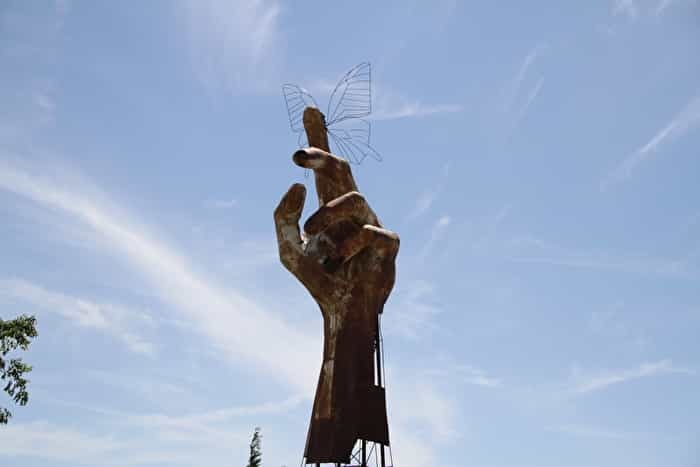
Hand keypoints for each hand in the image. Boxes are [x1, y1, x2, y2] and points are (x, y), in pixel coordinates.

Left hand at [273, 147, 398, 312]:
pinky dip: (349, 244)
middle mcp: (352, 209)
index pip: (325, 168)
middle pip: (343, 169)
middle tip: (299, 155)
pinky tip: (338, 261)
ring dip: (327, 215)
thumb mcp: (288, 249)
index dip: (320, 138)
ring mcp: (372, 222)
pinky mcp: (388, 244)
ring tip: (313, 237)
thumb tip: (297, 185)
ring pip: (354, 198)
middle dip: (323, 157)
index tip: (309, 110)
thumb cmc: (318, 278)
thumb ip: (284, 218)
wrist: (342, 312)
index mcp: (329, 206)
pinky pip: (372, 231)